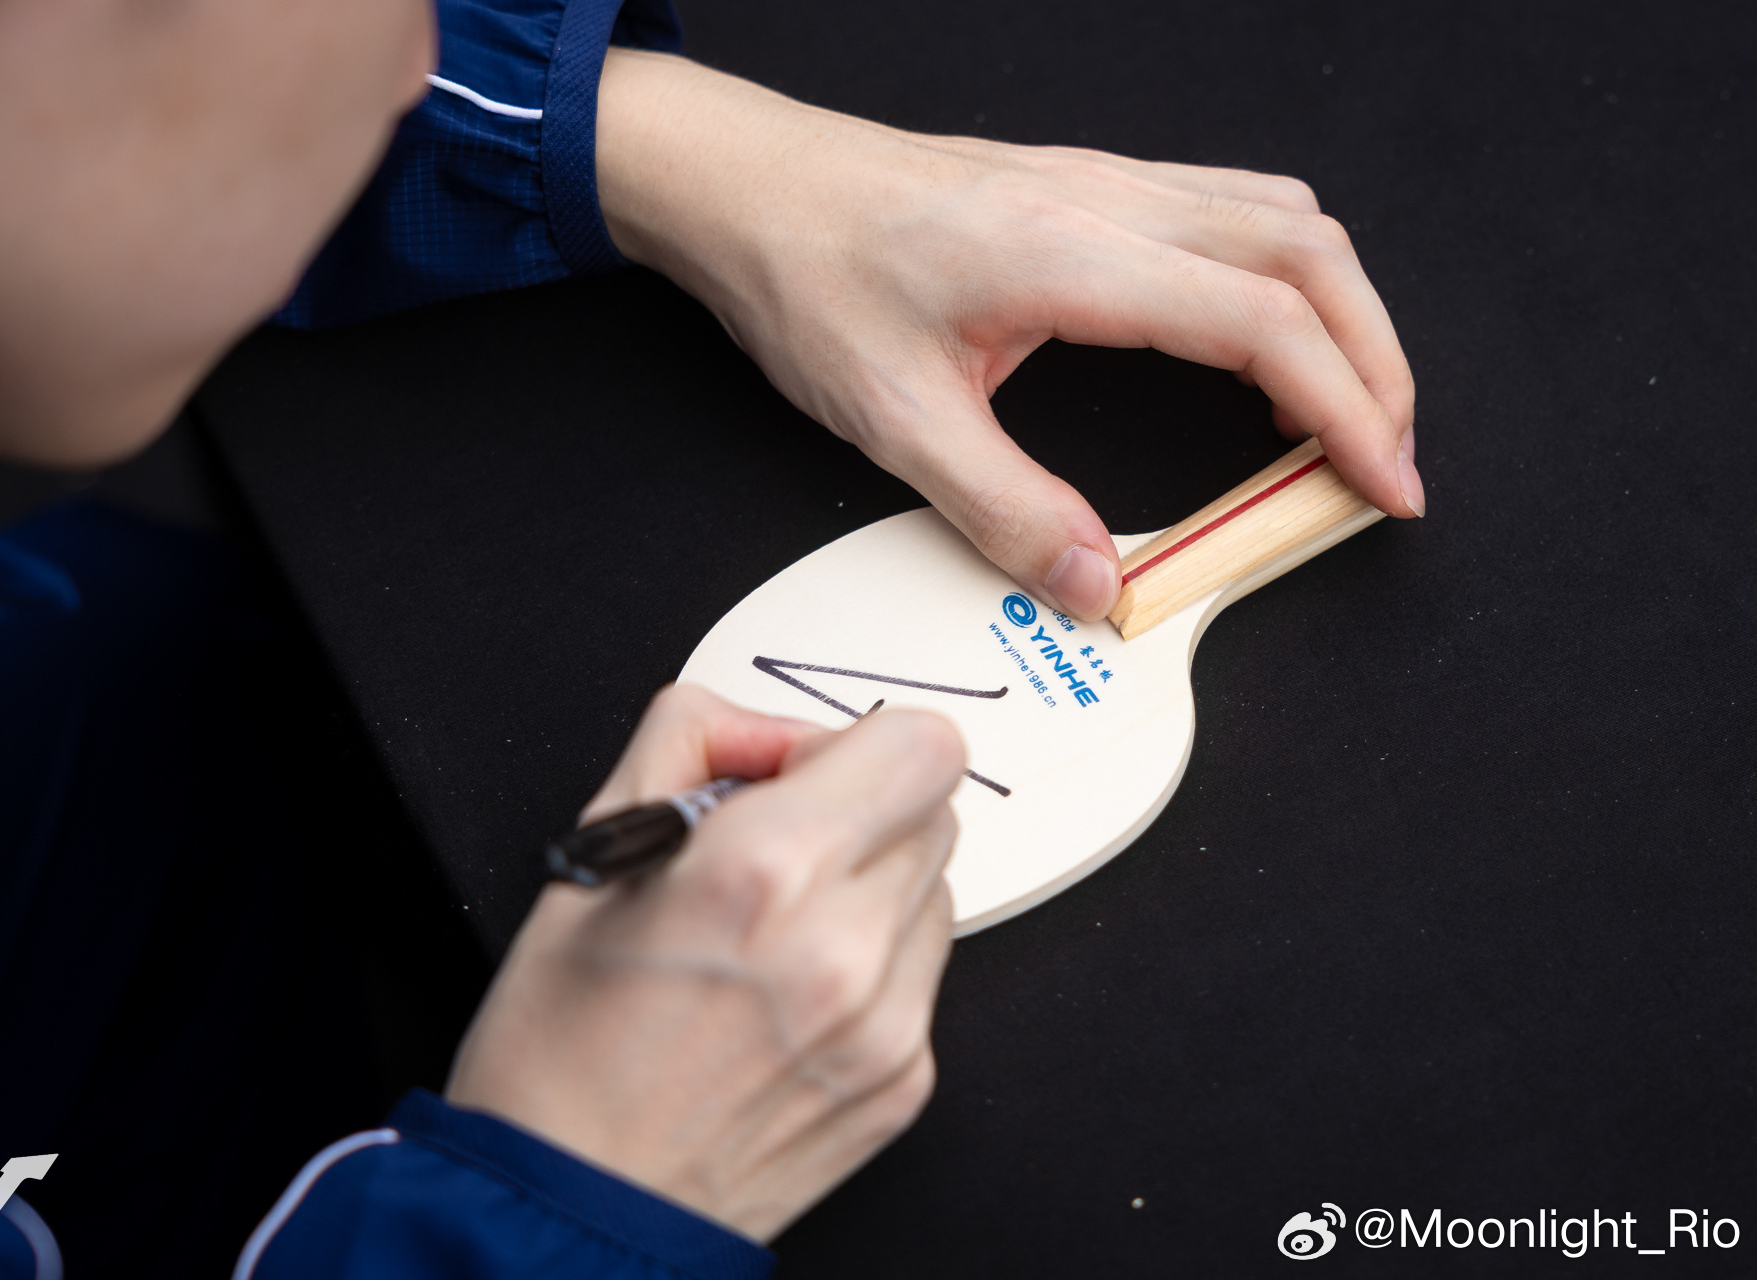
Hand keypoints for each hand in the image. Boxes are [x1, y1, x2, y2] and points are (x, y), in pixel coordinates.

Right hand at [445, 684, 962, 1240]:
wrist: (575, 1208)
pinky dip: (874, 965)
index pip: (919, 742)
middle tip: (777, 850)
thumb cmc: (561, 1050)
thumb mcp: (594, 852)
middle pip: (934, 809)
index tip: (801, 774)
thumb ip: (692, 743)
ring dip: (873, 885)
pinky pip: (924, 973)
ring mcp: (887, 1022)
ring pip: (936, 889)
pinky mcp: (907, 1080)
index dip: (855, 744)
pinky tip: (789, 996)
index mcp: (762, 871)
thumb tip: (765, 730)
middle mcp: (843, 945)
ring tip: (776, 933)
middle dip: (862, 810)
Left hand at [597, 50, 1421, 620]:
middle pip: (1310, 256)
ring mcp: (1106, 181)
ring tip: (1344, 410)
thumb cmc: (808, 279)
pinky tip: (1265, 339)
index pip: (1265, 323)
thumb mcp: (892, 421)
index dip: (1349, 409)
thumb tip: (1099, 585)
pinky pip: (1234, 208)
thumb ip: (1004, 511)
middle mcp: (1110, 200)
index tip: (1384, 484)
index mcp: (1073, 255)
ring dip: (1342, 311)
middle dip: (1378, 362)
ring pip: (1285, 220)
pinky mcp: (1089, 185)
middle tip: (1385, 460)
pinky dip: (1287, 277)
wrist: (750, 187)